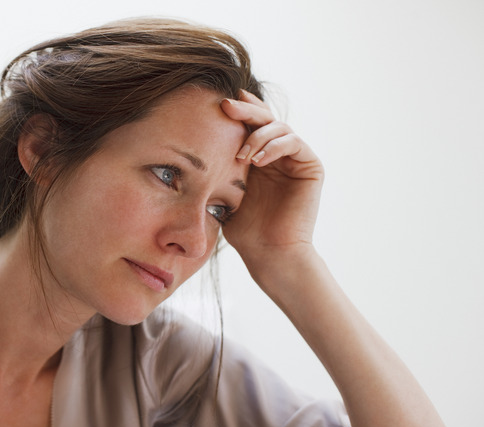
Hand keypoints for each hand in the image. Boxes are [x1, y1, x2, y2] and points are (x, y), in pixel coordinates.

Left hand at [219, 90, 323, 266]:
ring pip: (279, 127)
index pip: (249, 124)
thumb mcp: (223, 192)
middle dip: (245, 110)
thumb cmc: (244, 230)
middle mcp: (278, 154)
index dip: (238, 110)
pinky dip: (274, 146)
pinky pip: (294, 143)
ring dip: (257, 135)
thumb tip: (187, 147)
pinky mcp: (310, 167)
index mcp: (257, 157)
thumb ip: (216, 167)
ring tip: (241, 155)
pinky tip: (257, 159)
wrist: (268, 253)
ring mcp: (295, 159)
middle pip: (264, 118)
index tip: (216, 102)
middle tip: (226, 106)